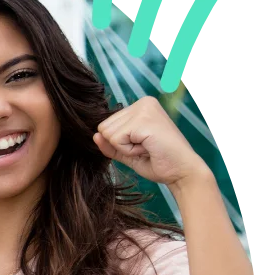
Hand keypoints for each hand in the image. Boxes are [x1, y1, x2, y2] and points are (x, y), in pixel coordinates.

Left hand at [93, 96, 211, 189]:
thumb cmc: (159, 162)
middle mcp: (143, 102)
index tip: (142, 145)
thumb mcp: (128, 152)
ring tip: (147, 147)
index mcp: (140, 106)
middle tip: (145, 148)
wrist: (181, 172)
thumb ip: (111, 144)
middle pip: (104, 128)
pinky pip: (116, 140)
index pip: (107, 125)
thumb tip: (94, 136)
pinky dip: (129, 151)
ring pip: (108, 134)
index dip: (120, 143)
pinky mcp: (143, 120)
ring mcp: (144, 109)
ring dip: (125, 148)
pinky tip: (148, 148)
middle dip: (121, 145)